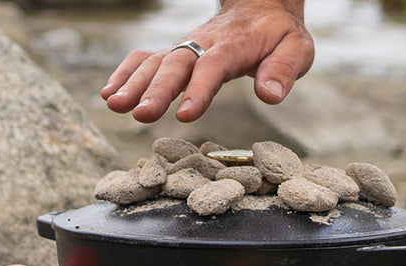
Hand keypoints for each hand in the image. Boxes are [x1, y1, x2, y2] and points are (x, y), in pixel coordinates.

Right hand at [100, 0, 313, 122]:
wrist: (261, 6)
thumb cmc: (279, 34)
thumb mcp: (297, 49)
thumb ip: (283, 70)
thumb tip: (269, 95)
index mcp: (234, 45)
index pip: (214, 66)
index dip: (199, 90)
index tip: (185, 115)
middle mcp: (204, 43)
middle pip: (176, 64)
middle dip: (156, 89)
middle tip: (138, 113)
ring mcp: (186, 46)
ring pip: (155, 61)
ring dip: (132, 83)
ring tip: (113, 104)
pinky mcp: (176, 52)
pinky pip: (146, 58)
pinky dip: (126, 72)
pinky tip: (109, 94)